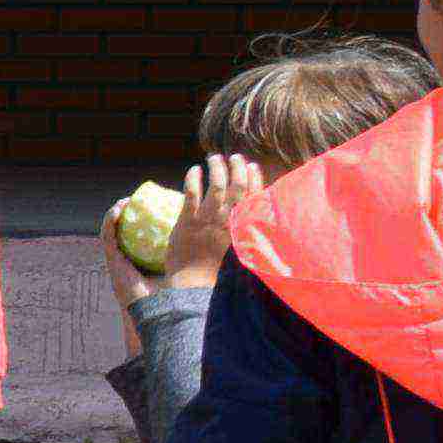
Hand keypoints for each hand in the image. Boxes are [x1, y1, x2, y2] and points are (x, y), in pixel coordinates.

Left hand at [180, 152, 260, 274]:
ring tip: (213, 157)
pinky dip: (194, 177)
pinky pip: (192, 191)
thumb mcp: (242, 253)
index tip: (252, 166)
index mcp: (244, 227)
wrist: (195, 286)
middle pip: (237, 185)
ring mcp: (208, 219)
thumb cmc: (218, 273)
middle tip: (234, 157)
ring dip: (216, 167)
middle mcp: (229, 220)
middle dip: (237, 167)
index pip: (255, 195)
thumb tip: (255, 222)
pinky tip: (194, 170)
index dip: (254, 177)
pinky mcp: (187, 220)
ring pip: (216, 184)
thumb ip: (248, 235)